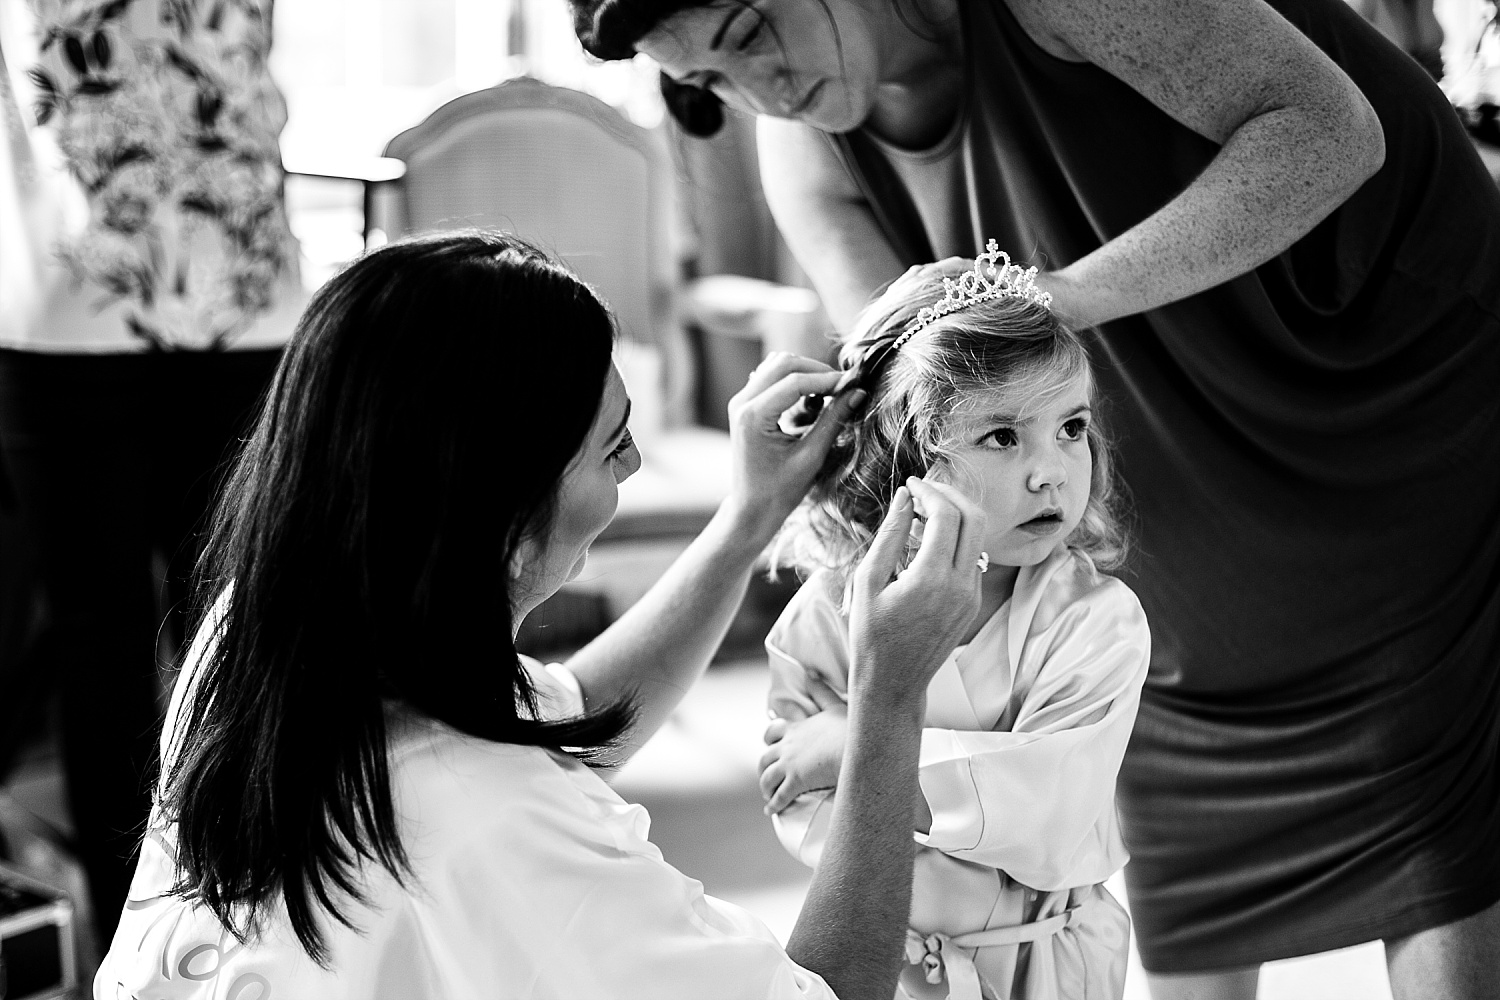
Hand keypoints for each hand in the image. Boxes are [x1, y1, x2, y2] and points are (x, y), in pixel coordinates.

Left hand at [723, 353, 866, 545]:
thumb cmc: (780, 491)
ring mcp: (741, 402)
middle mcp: (742, 403)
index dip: (827, 379)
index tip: (853, 383)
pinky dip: (793, 381)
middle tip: (843, 387)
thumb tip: (858, 392)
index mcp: (753, 416)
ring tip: (828, 395)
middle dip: (817, 370)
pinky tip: (810, 400)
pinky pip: (771, 378)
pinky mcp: (746, 405)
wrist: (752, 508)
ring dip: (805, 373)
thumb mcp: (811, 456)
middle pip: (784, 363)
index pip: (795, 381)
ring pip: (777, 365)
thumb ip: (833, 420)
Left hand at [760, 675, 847, 814]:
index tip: (768, 741)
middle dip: (763, 766)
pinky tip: (771, 811)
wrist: (857, 749)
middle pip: (765, 757)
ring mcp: (790, 764)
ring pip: (767, 777)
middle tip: (767, 774)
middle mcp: (788, 746)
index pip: (775, 731)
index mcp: (796, 729)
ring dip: (766, 786)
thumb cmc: (849, 728)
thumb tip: (809, 673)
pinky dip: (774, 805)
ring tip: (769, 794)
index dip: (770, 737)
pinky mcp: (796, 782)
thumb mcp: (834, 704)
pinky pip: (779, 797)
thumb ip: (820, 690)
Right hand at [848, 478, 985, 701]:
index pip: (947, 515)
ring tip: (922, 514)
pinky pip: (972, 557)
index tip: (910, 485)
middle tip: (923, 491)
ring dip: (955, 516)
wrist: (893, 682)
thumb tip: (905, 497)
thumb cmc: (871, 634)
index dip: (930, 492)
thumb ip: (890, 534)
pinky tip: (927, 541)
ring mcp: (971, 595)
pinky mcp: (973, 603)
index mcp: (931, 579)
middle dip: (950, 495)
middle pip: (974, 518)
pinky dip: (955, 539)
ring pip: (977, 537)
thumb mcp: (868, 580)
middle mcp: (960, 585)